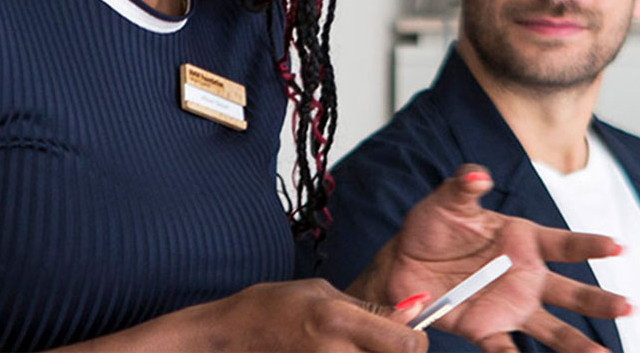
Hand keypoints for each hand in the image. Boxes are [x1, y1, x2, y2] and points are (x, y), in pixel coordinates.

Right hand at [209, 279, 428, 352]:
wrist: (223, 343)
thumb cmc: (267, 311)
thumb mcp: (320, 292)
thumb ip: (368, 308)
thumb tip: (412, 313)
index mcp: (339, 322)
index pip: (408, 346)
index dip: (416, 340)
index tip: (408, 333)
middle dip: (394, 352)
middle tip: (379, 342)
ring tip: (349, 346)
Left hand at [351, 165, 628, 352]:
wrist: (403, 261)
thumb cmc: (434, 225)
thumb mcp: (449, 200)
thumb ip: (464, 185)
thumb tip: (477, 175)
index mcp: (525, 241)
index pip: (566, 244)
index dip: (592, 244)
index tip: (619, 246)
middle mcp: (527, 277)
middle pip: (571, 293)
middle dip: (601, 302)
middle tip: (629, 308)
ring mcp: (511, 305)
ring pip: (552, 329)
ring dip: (577, 344)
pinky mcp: (486, 328)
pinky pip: (506, 349)